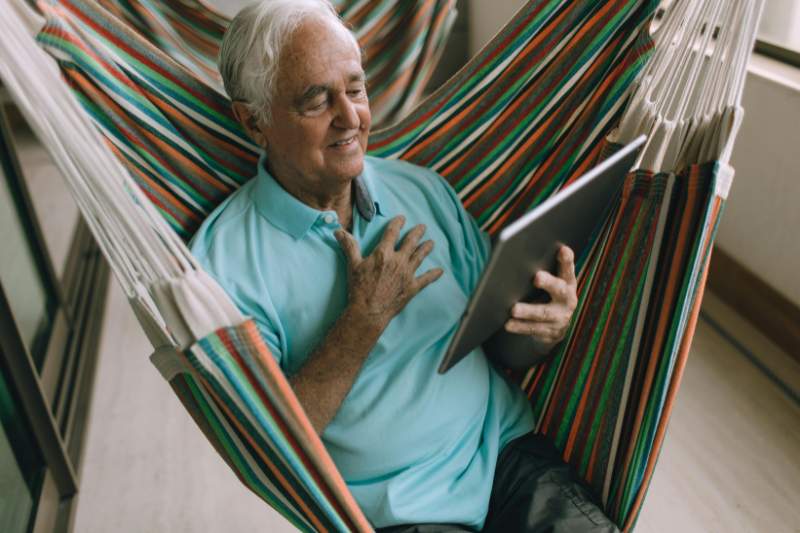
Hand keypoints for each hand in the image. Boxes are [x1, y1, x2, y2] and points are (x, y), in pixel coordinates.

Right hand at [335, 215, 443, 331]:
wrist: (369, 311)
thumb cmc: (359, 288)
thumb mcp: (352, 265)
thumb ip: (349, 246)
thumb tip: (338, 231)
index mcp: (383, 253)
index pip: (392, 233)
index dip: (397, 224)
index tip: (402, 218)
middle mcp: (398, 261)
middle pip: (410, 242)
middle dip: (417, 233)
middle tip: (422, 227)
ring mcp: (407, 274)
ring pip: (419, 257)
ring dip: (426, 248)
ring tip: (431, 242)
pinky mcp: (412, 287)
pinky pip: (426, 279)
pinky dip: (433, 275)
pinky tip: (440, 271)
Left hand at [504, 245, 577, 346]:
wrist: (554, 325)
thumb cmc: (545, 293)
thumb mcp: (548, 282)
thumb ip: (540, 270)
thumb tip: (517, 256)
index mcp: (567, 282)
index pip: (568, 269)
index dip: (566, 260)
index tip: (563, 249)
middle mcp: (568, 299)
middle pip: (559, 289)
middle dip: (548, 283)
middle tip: (537, 277)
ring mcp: (561, 317)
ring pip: (543, 313)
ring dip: (528, 311)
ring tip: (514, 309)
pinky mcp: (551, 332)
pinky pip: (534, 329)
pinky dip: (520, 327)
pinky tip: (508, 324)